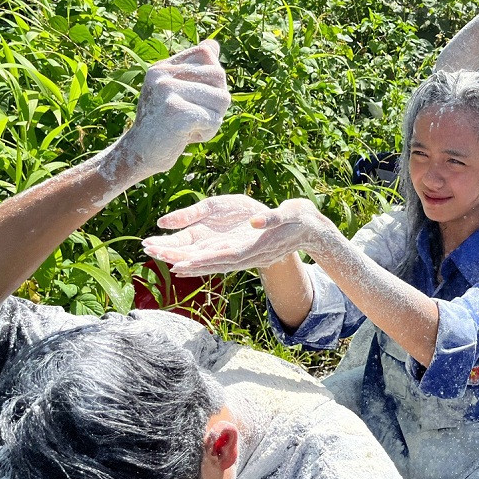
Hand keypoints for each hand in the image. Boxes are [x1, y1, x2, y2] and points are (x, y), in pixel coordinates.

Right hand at [114, 40, 229, 180]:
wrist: (140, 154)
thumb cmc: (164, 125)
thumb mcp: (177, 92)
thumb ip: (195, 70)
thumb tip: (213, 44)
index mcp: (162, 67)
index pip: (206, 53)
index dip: (212, 79)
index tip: (194, 97)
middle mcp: (162, 74)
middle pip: (219, 76)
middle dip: (216, 102)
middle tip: (193, 117)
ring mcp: (166, 91)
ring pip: (221, 99)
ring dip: (213, 120)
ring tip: (189, 127)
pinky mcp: (175, 112)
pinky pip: (213, 119)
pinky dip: (207, 132)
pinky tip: (186, 136)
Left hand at [143, 196, 331, 275]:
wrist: (313, 230)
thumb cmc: (301, 219)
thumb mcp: (290, 214)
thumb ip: (273, 218)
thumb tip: (255, 222)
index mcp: (258, 247)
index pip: (226, 257)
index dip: (203, 261)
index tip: (182, 263)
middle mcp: (250, 255)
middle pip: (216, 263)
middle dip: (191, 264)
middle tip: (165, 262)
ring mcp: (249, 255)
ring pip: (217, 263)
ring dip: (195, 264)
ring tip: (170, 264)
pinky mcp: (247, 251)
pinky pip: (222, 259)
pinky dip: (205, 260)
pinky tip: (191, 259)